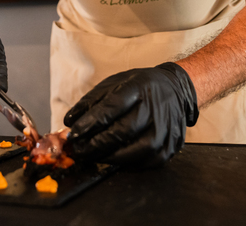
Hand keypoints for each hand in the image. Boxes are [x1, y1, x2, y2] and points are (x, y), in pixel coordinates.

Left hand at [64, 63, 197, 167]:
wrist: (176, 90)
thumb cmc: (141, 86)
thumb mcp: (116, 82)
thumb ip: (92, 100)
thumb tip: (70, 121)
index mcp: (139, 88)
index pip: (112, 107)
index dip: (90, 123)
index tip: (74, 133)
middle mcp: (154, 109)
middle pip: (121, 132)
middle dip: (95, 144)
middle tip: (78, 150)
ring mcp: (165, 130)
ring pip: (133, 151)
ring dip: (108, 157)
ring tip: (92, 156)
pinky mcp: (169, 147)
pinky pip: (144, 162)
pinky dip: (125, 163)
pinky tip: (112, 158)